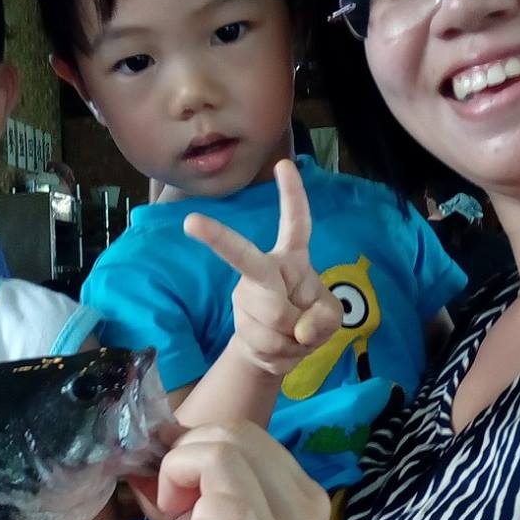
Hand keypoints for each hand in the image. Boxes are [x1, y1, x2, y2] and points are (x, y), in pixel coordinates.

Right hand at [184, 158, 341, 377]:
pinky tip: (281, 348)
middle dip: (217, 239)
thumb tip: (301, 328)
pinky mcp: (241, 318)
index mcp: (292, 258)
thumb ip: (325, 319)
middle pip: (244, 256)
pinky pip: (265, 340)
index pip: (295, 222)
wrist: (275, 354)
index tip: (283, 165)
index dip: (292, 195)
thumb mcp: (329, 318)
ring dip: (289, 336)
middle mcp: (264, 269)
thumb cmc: (307, 321)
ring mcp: (247, 293)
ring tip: (293, 337)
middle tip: (191, 222)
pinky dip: (283, 353)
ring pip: (268, 315)